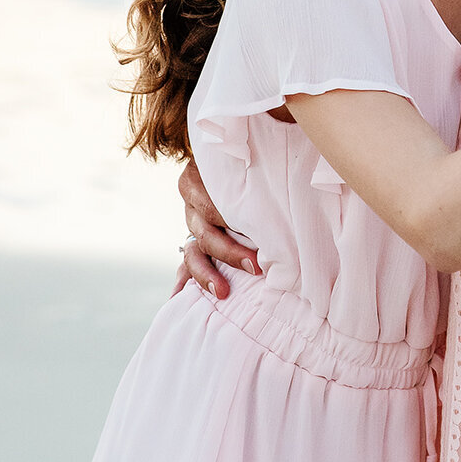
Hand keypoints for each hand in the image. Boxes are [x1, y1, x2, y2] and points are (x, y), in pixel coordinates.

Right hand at [176, 158, 259, 299]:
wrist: (231, 163)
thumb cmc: (247, 165)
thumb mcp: (245, 167)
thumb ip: (252, 182)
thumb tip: (281, 189)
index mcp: (197, 181)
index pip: (210, 207)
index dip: (230, 223)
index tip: (253, 238)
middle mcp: (192, 205)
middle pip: (204, 233)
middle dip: (228, 253)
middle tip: (254, 266)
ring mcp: (191, 225)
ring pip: (192, 253)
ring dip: (205, 274)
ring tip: (221, 291)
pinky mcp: (193, 243)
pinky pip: (184, 264)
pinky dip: (183, 281)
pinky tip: (178, 298)